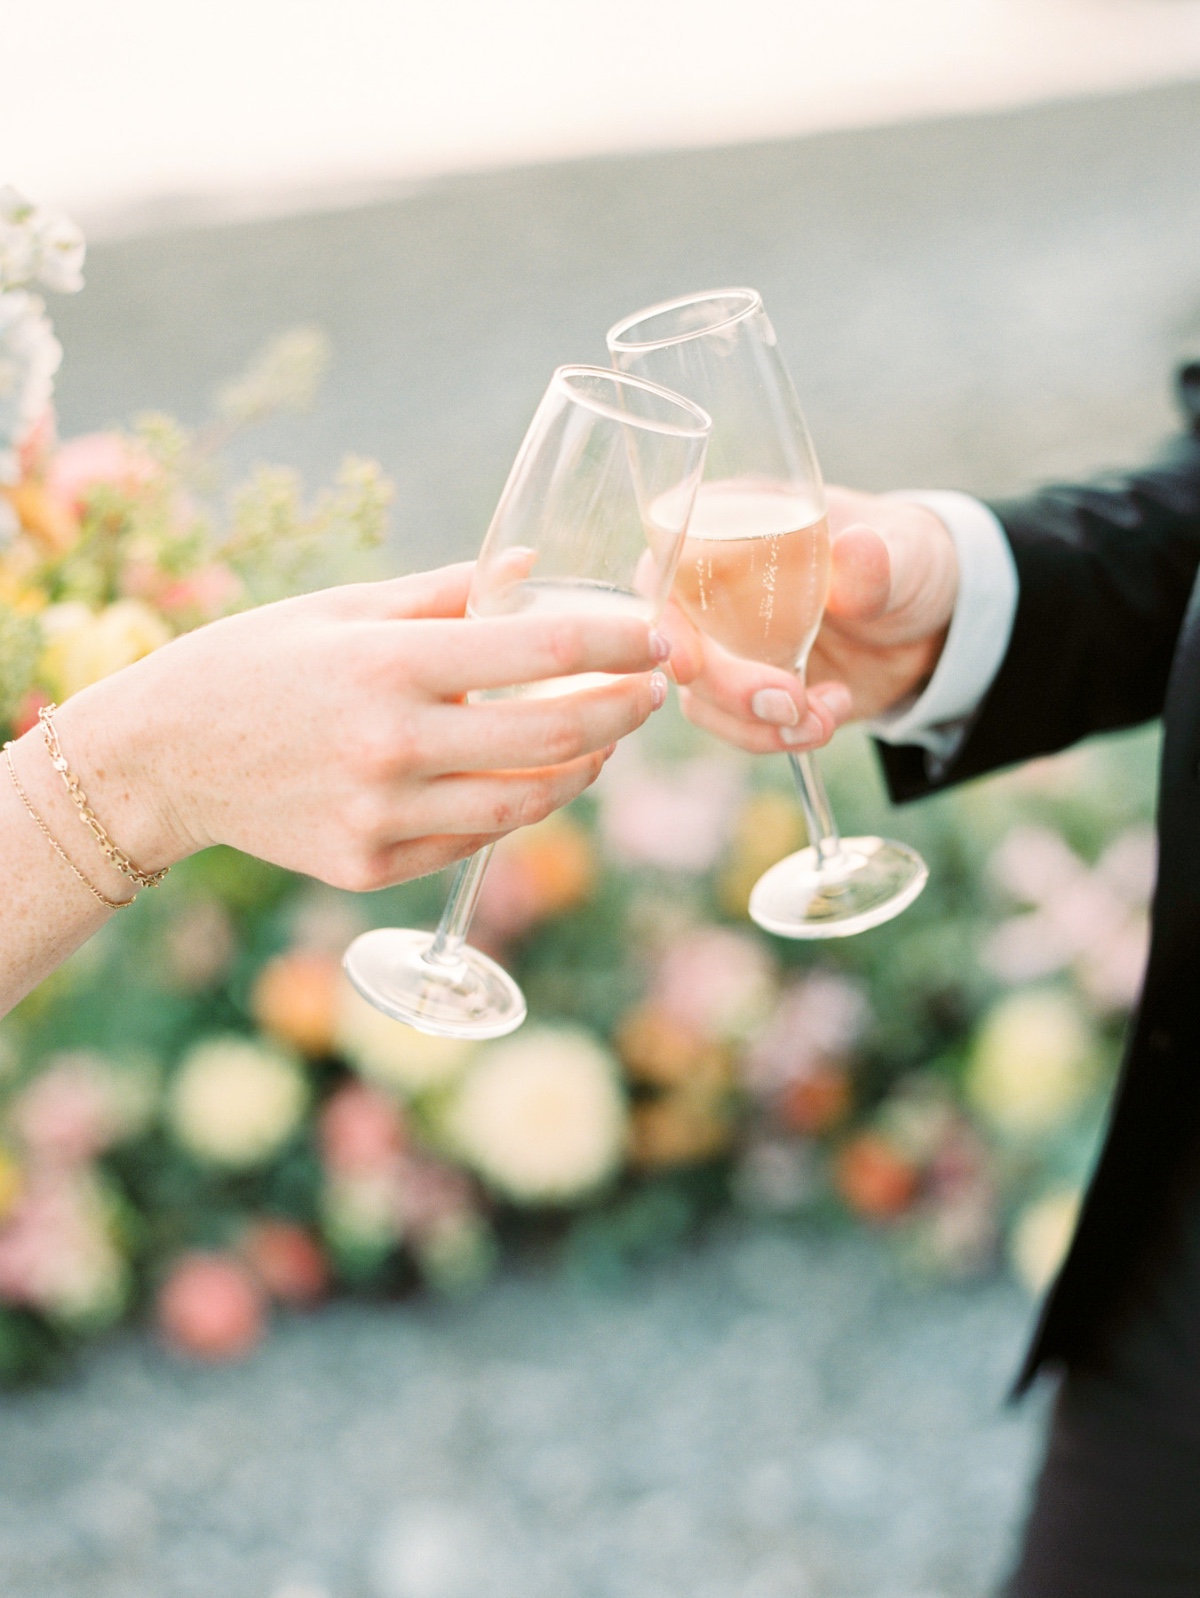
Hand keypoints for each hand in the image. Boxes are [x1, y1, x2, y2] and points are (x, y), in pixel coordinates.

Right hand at [52, 563, 668, 893]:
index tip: (659, 635)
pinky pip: (474, 838)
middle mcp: (391, 745)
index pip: (543, 647)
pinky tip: (536, 778)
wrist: (161, 758)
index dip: (619, 641)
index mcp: (387, 663)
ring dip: (584, 767)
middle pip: (555, 735)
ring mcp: (381, 815)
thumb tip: (532, 572)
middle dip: (624, 711)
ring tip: (603, 737)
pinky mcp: (370, 865)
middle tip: (653, 691)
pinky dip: (520, 806)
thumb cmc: (252, 664)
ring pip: (527, 801)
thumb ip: (445, 594)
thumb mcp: (340, 608)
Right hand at [659, 488, 957, 752]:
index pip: (668, 566)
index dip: (664, 616)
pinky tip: (832, 713)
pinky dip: (781, 736)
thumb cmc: (911, 561)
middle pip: (681, 646)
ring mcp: (735, 647)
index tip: (686, 662)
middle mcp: (721, 591)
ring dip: (756, 725)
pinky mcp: (757, 692)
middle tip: (789, 704)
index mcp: (739, 530)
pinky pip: (741, 726)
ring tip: (822, 720)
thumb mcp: (907, 555)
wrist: (936, 624)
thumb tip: (856, 549)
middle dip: (727, 689)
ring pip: (703, 699)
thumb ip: (879, 562)